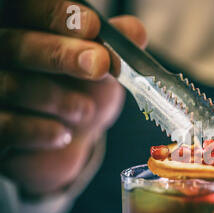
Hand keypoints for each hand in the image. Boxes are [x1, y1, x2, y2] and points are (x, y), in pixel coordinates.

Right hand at [0, 0, 146, 195]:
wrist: (68, 134)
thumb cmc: (81, 90)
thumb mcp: (102, 66)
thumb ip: (114, 46)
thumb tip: (136, 32)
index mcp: (26, 29)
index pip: (30, 10)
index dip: (58, 16)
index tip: (93, 27)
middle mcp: (3, 53)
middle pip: (17, 45)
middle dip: (62, 55)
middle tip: (100, 65)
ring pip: (13, 86)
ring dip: (59, 100)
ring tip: (85, 111)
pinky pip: (7, 125)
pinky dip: (39, 130)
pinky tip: (63, 134)